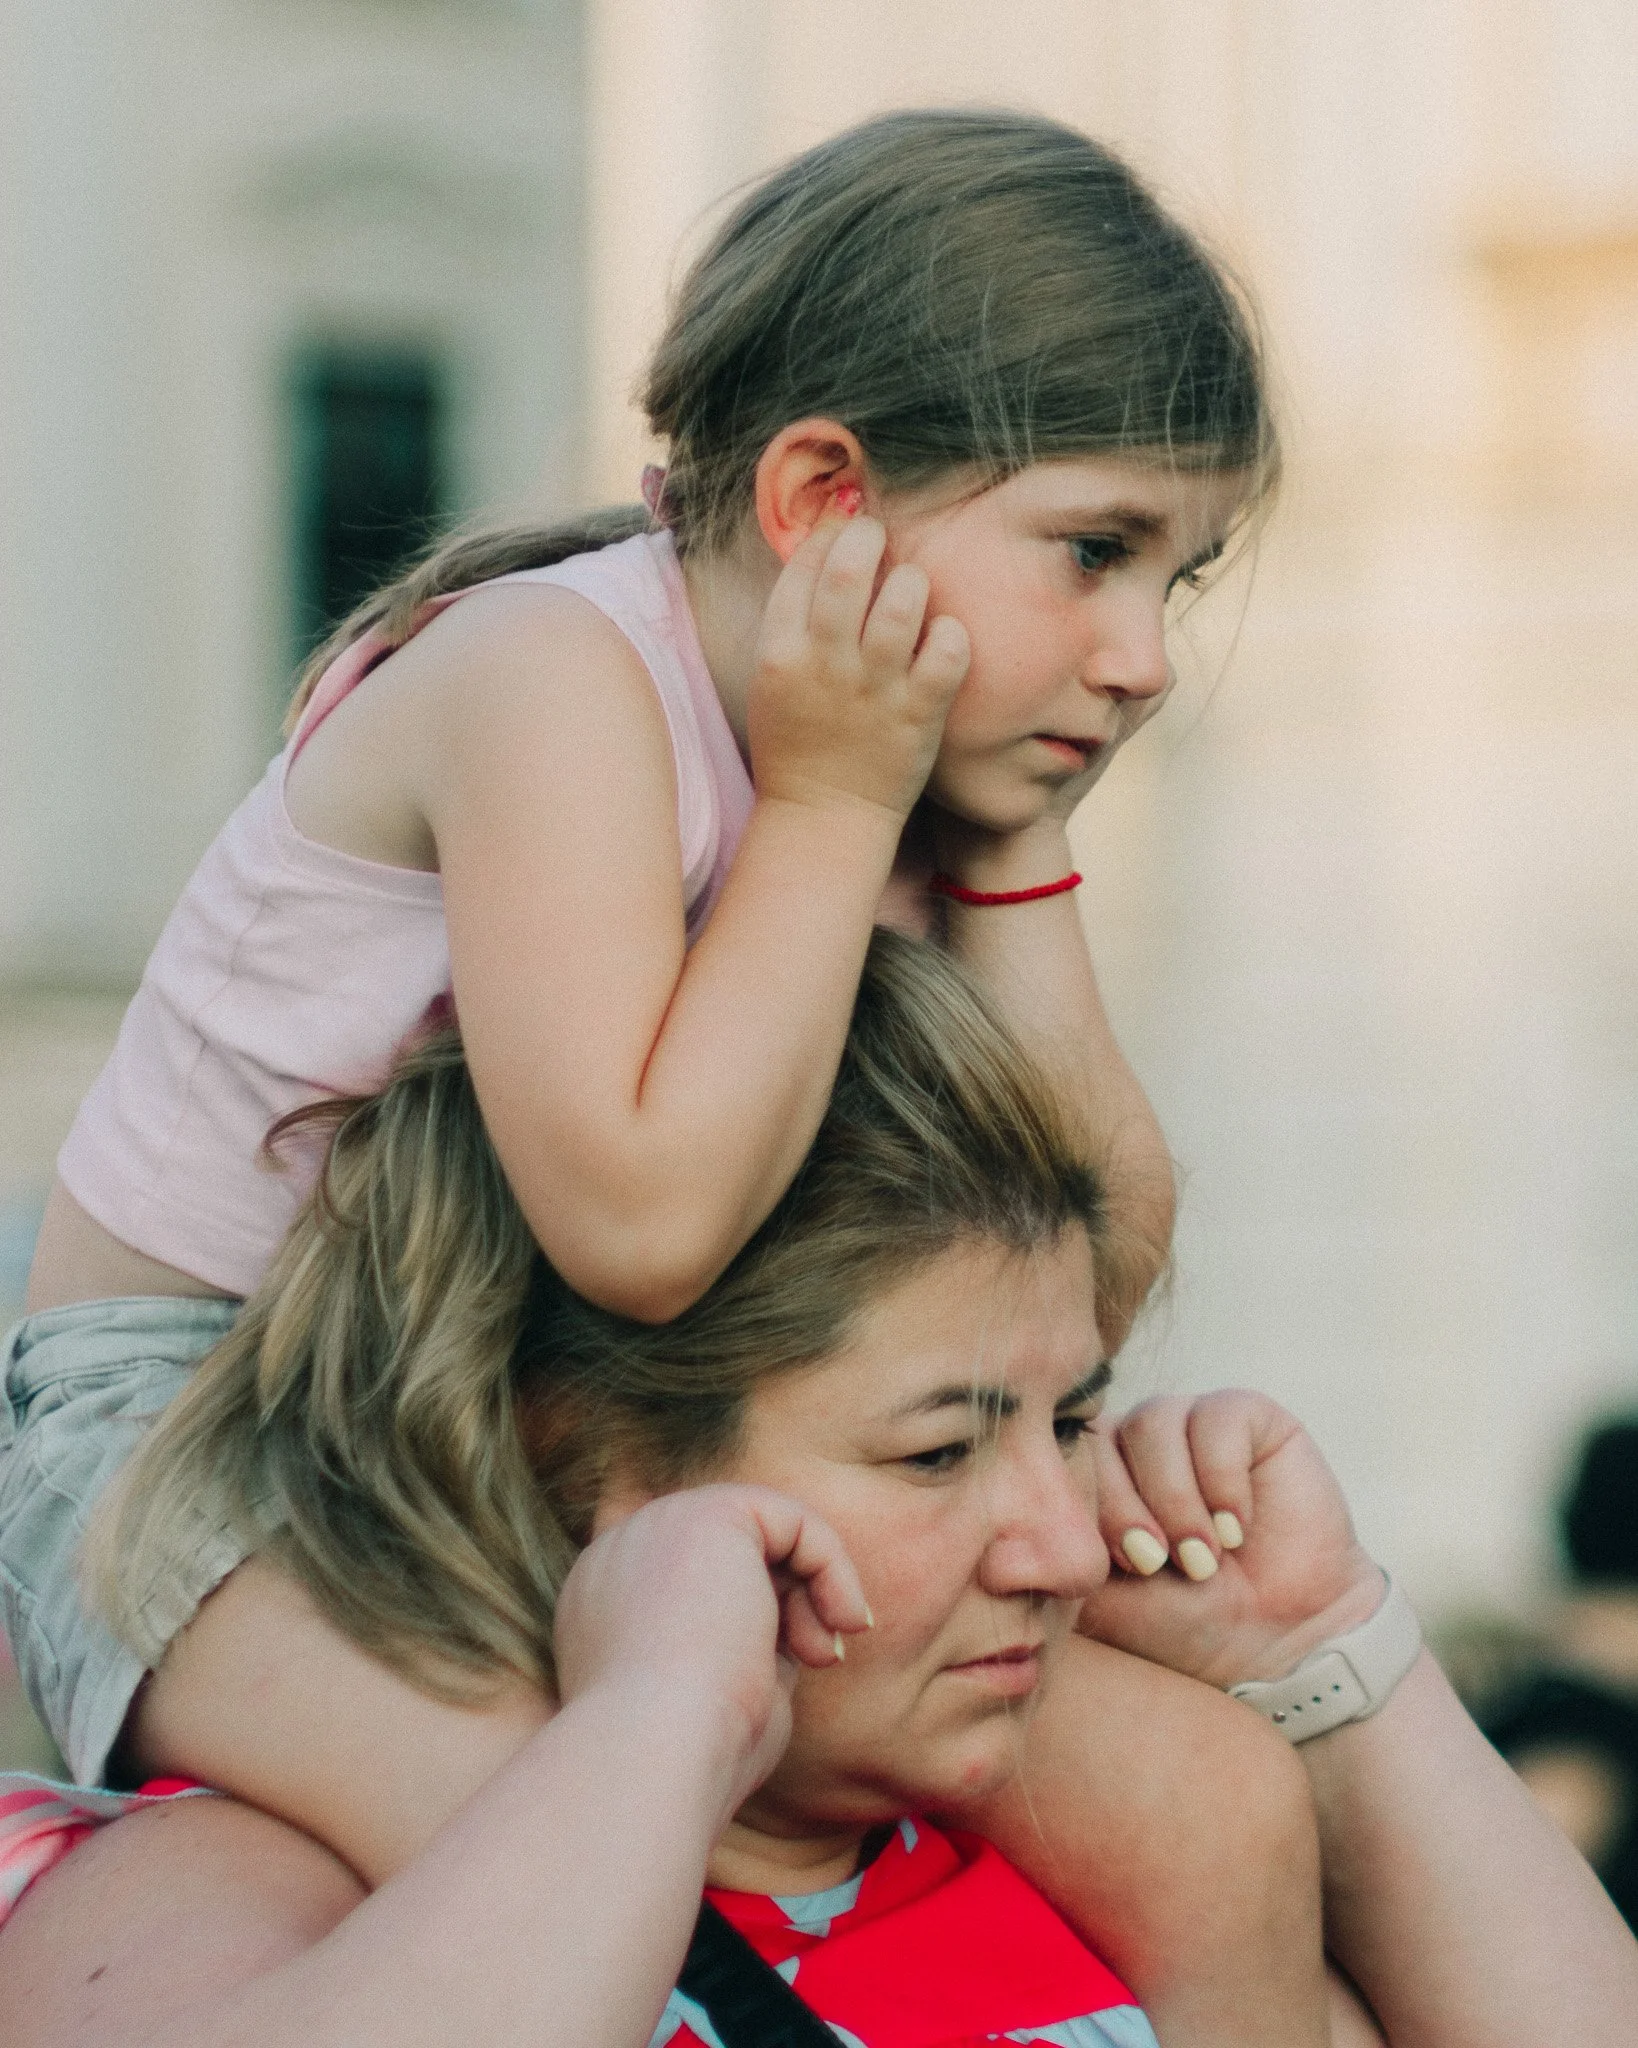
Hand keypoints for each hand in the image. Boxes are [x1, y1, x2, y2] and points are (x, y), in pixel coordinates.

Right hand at [553, 1484, 870, 1812]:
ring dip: (812, 1588)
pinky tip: (844, 1620)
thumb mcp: (718, 1701)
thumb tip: (786, 1633)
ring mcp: (656, 1526)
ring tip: (825, 1654)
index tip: (798, 1669)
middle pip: (727, 1551)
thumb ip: (743, 1652)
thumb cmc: (688, 1759)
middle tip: (822, 1658)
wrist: (654, 1757)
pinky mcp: (705, 1512)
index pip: (693, 1584)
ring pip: (762, 1529)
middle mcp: (618, 1556)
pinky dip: (831, 1564)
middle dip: (788, 1600)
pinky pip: (789, 1518)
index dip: (758, 1618)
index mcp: (602, 1606)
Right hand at [748, 513, 969, 822]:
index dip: (829, 532)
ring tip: (912, 589)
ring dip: (912, 581)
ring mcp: (874, 690)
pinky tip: (941, 638)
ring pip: (903, 602)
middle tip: (881, 541)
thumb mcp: (773, 678)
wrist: (823, 817)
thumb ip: (793, 619)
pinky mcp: (918, 715)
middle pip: (849, 570)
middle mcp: (825, 665)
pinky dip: (950, 633)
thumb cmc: (797, 742)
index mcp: (779, 652)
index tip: (845, 528)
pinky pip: (947, 650)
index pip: (803, 564)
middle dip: (869, 537)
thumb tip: (825, 547)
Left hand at [1077, 1392, 1384, 1690]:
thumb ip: (1056, 1562)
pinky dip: (1223, 1481)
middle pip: (1101, 1437)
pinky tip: (1239, 1527)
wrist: (1279, 1641)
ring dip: (1176, 1499)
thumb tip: (996, 1556)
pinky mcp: (1248, 1418)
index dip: (1088, 1510)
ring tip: (1205, 1557)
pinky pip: (1215, 1419)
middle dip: (1126, 1508)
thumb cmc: (1186, 1622)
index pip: (1062, 1460)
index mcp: (1096, 1475)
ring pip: (1153, 1425)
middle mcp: (1136, 1442)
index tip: (1125, 1567)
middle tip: (1160, 1563)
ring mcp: (1189, 1424)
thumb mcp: (1106, 1600)